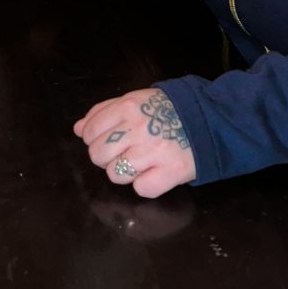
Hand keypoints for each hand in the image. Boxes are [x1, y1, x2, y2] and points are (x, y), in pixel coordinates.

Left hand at [74, 87, 195, 198]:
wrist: (209, 119)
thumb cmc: (168, 110)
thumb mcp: (136, 99)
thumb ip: (104, 111)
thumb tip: (78, 129)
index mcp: (128, 107)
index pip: (90, 130)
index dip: (94, 138)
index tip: (108, 139)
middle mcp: (137, 129)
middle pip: (98, 155)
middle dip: (106, 157)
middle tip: (124, 151)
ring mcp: (152, 153)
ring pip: (115, 175)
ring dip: (125, 172)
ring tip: (140, 162)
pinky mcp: (169, 173)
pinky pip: (141, 188)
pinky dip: (146, 184)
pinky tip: (155, 171)